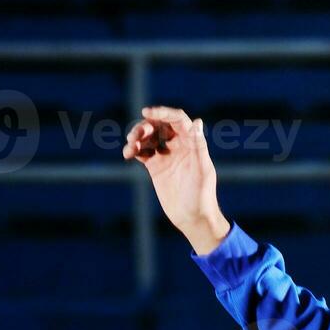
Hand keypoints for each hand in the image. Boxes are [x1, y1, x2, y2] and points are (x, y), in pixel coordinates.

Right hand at [123, 106, 230, 254]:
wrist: (193, 218)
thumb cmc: (202, 195)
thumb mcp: (202, 169)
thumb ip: (198, 146)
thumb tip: (198, 121)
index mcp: (192, 143)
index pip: (177, 120)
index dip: (162, 112)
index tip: (146, 113)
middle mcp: (179, 146)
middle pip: (159, 125)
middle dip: (145, 126)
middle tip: (135, 136)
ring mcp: (166, 155)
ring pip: (148, 137)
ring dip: (136, 136)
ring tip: (130, 146)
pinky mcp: (155, 167)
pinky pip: (142, 151)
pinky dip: (133, 149)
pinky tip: (128, 154)